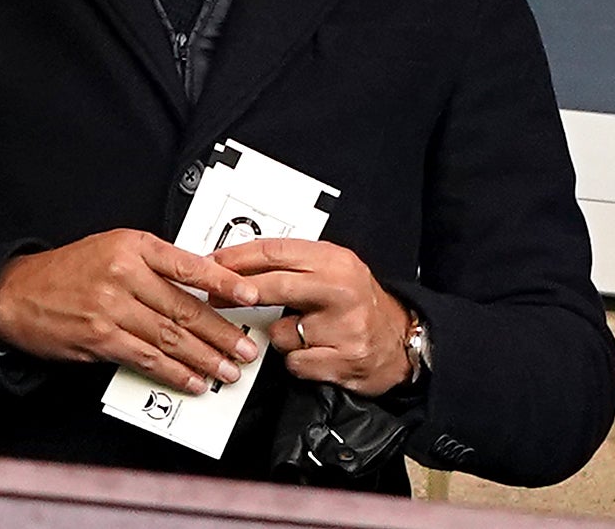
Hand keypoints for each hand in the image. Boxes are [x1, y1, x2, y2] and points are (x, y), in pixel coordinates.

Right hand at [0, 229, 261, 394]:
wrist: (16, 292)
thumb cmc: (67, 270)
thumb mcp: (112, 248)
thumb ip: (154, 263)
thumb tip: (201, 284)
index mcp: (132, 246)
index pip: (188, 265)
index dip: (224, 283)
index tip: (250, 296)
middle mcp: (124, 274)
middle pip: (184, 309)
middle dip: (221, 333)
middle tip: (246, 348)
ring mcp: (111, 309)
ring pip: (170, 338)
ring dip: (205, 358)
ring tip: (228, 370)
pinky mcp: (100, 339)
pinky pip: (146, 359)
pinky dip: (174, 373)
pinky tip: (193, 380)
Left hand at [212, 238, 411, 396]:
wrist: (401, 341)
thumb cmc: (359, 303)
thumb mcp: (333, 269)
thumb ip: (294, 264)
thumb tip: (239, 265)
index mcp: (335, 260)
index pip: (277, 251)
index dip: (238, 258)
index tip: (213, 264)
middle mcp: (340, 290)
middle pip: (273, 286)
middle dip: (237, 293)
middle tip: (217, 297)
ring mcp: (343, 327)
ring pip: (281, 332)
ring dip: (279, 336)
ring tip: (302, 332)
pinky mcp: (342, 360)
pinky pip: (294, 362)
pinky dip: (297, 360)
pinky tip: (315, 352)